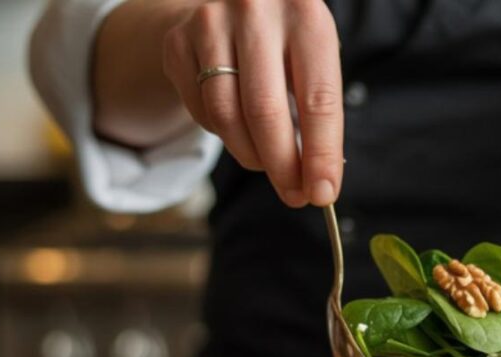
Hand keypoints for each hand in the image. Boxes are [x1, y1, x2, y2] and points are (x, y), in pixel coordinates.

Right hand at [162, 0, 342, 207]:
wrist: (229, 5)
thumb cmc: (285, 44)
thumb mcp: (314, 62)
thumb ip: (319, 115)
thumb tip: (318, 182)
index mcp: (306, 15)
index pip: (318, 100)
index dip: (321, 154)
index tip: (322, 193)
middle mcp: (256, 10)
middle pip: (265, 112)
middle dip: (282, 166)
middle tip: (294, 195)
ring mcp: (210, 22)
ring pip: (227, 116)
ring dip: (251, 155)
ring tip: (268, 162)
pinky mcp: (178, 41)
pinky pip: (201, 111)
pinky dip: (224, 133)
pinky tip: (239, 126)